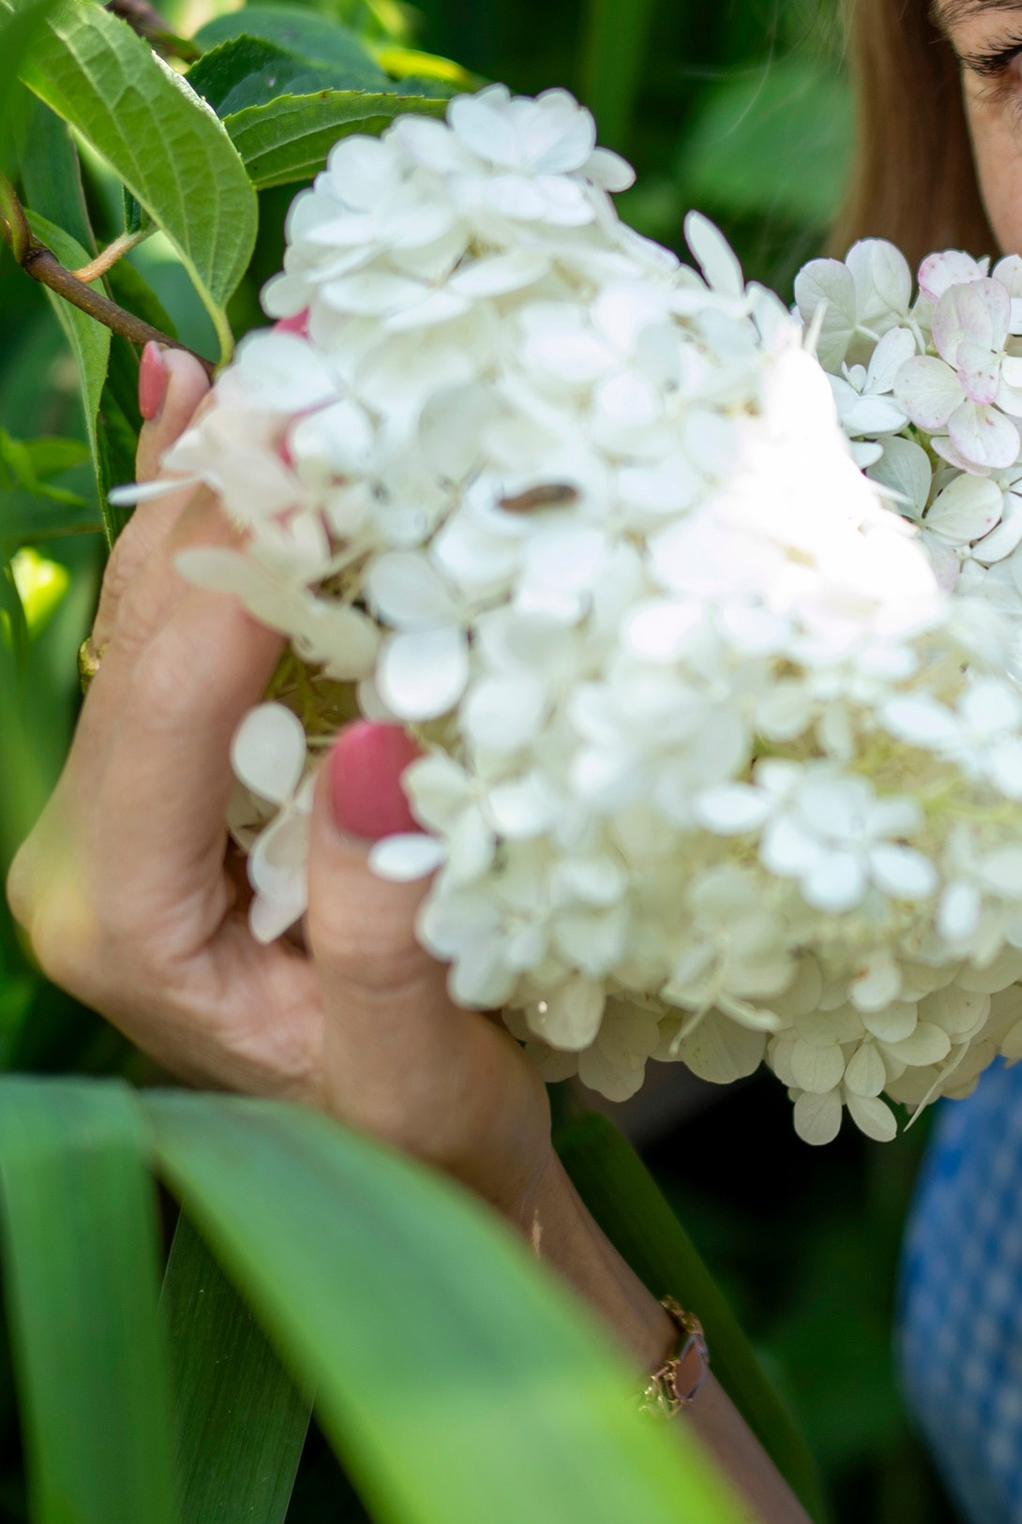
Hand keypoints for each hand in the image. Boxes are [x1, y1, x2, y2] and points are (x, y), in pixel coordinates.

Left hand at [7, 348, 551, 1224]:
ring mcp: (132, 802)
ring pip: (165, 602)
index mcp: (117, 914)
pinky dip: (224, 508)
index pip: (170, 693)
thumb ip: (388, 929)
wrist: (426, 1188)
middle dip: (231, 475)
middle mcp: (92, 847)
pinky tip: (223, 394)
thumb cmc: (426, 1148)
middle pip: (150, 620)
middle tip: (314, 336)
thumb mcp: (414, 1074)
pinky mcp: (186, 775)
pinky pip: (191, 619)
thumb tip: (379, 744)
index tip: (327, 434)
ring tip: (289, 334)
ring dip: (231, 471)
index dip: (244, 552)